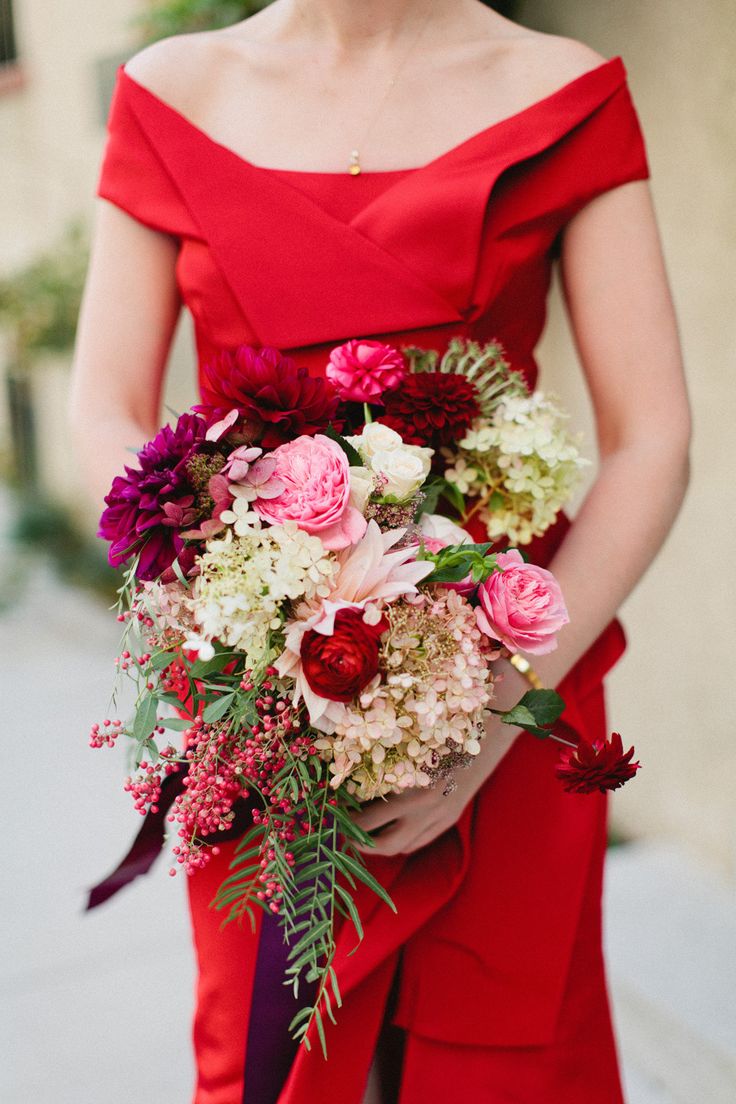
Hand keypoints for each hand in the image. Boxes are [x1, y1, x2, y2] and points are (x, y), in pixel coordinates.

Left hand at [351, 714, 519, 856]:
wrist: (487, 732)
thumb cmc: (440, 728)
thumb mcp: (408, 744)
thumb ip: (382, 760)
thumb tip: (345, 772)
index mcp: (411, 788)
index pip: (368, 820)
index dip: (347, 822)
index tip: (331, 815)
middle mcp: (426, 810)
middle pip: (384, 844)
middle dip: (359, 843)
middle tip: (341, 833)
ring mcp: (440, 818)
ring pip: (402, 847)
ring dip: (379, 846)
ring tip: (360, 834)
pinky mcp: (449, 819)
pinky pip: (419, 841)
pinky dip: (401, 841)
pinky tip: (388, 831)